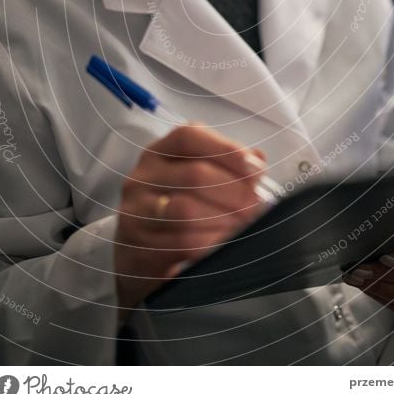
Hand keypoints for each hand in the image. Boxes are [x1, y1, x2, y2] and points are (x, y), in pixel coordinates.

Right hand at [115, 121, 267, 319]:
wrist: (137, 257)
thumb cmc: (175, 208)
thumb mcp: (196, 181)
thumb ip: (227, 165)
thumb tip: (257, 160)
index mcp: (160, 152)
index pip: (189, 136)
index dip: (226, 149)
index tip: (256, 169)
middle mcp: (143, 177)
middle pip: (194, 174)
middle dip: (234, 191)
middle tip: (255, 206)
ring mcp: (136, 212)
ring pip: (186, 210)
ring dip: (224, 218)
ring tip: (243, 226)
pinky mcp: (137, 246)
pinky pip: (181, 242)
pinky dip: (210, 242)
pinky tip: (224, 244)